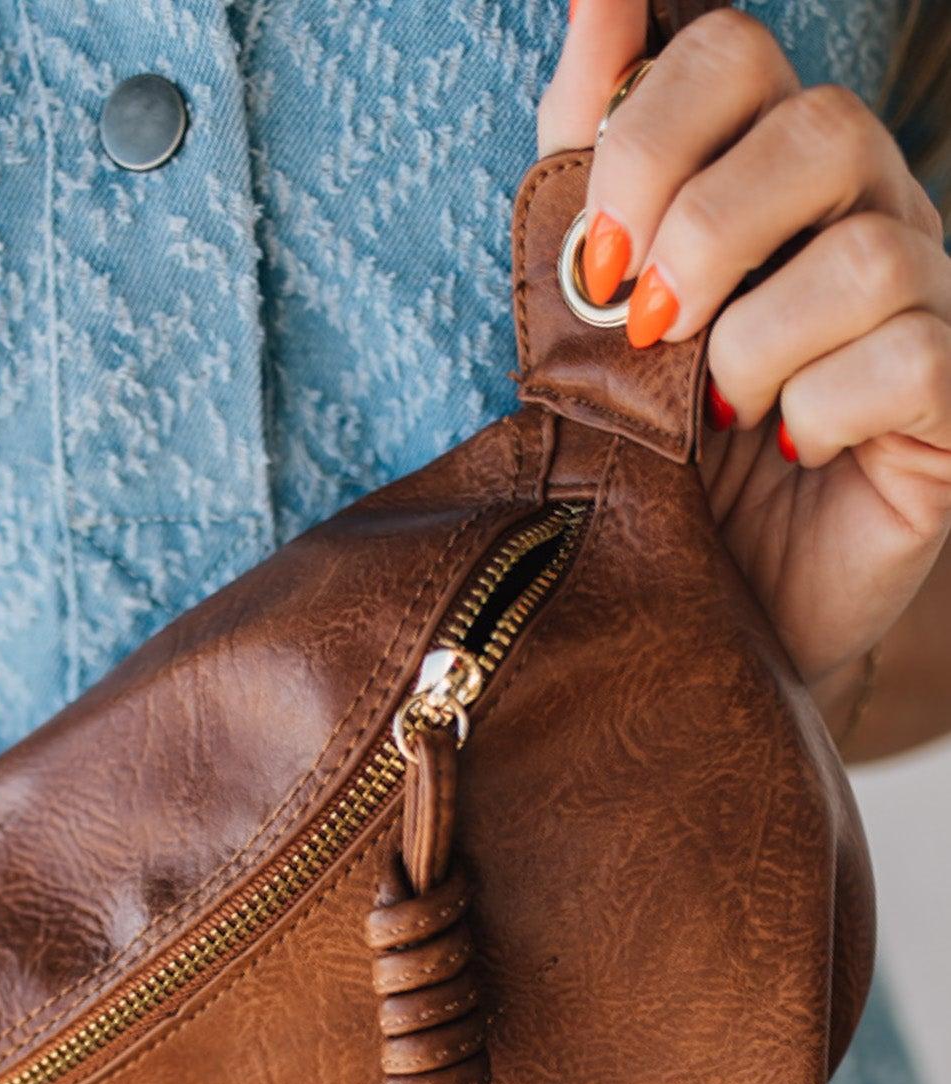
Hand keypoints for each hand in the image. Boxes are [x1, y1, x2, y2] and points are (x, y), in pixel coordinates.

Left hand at [539, 1, 950, 725]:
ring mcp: (923, 304)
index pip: (736, 56)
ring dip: (754, 345)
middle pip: (819, 127)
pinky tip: (791, 446)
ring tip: (717, 418)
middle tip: (647, 332)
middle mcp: (864, 211)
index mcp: (769, 172)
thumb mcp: (595, 306)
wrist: (708, 604)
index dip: (653, 134)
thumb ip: (589, 152)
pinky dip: (823, 407)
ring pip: (866, 253)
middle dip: (706, 231)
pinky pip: (910, 359)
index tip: (596, 255)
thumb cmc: (656, 454)